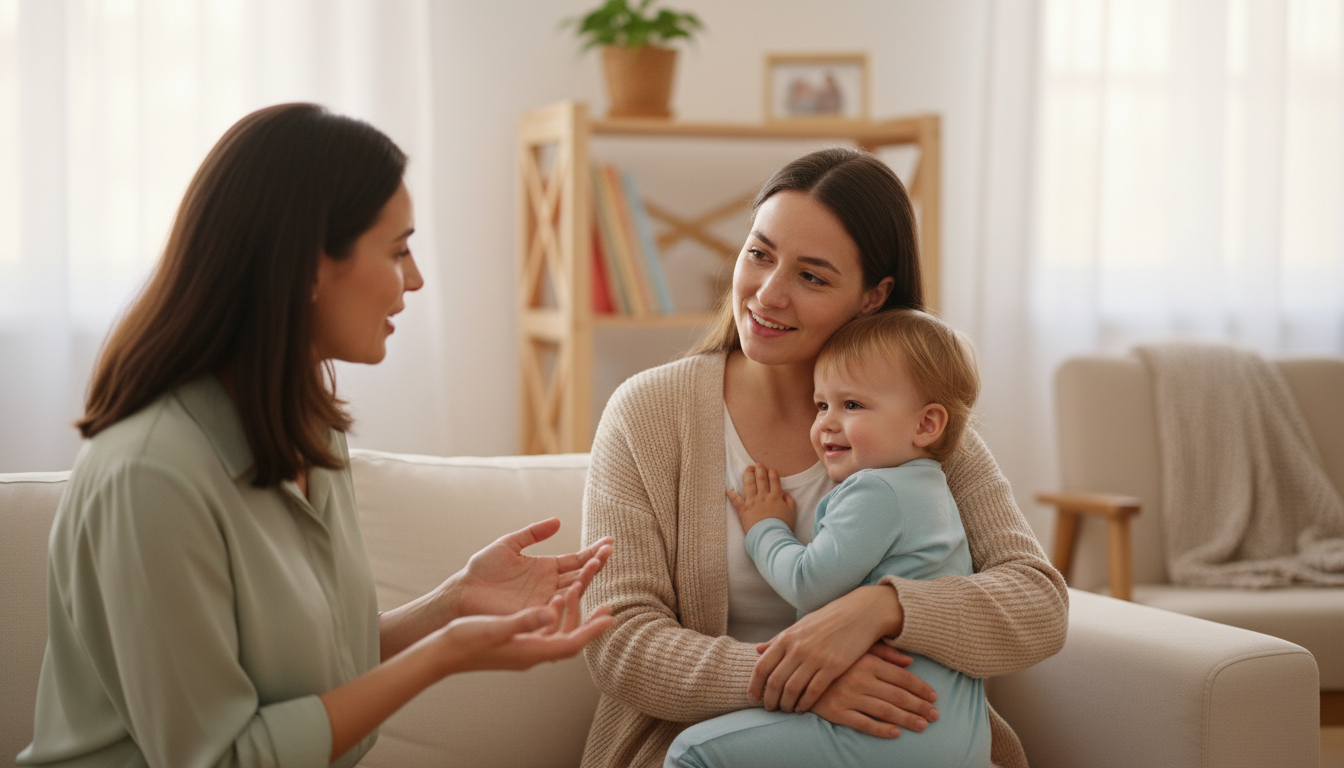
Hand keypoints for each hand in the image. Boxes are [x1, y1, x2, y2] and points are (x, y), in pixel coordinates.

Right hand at [432, 579, 614, 674]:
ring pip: (558, 635)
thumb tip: (550, 613)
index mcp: (530, 651)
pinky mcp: (515, 645)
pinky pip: (544, 632)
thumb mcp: (496, 627)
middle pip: (570, 640)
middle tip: (608, 606)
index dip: (593, 631)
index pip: (571, 644)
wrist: (442, 653)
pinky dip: (554, 616)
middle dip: (590, 623)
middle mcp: (531, 654)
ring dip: (571, 615)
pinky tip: (552, 599)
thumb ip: (524, 620)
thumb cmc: (465, 640)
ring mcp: (523, 651)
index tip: (611, 618)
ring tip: (578, 592)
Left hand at [450, 518, 613, 619]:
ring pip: (572, 589)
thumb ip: (533, 533)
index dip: (592, 551)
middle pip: (579, 574)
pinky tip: (578, 585)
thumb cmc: (482, 569)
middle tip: (610, 550)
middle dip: (595, 562)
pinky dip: (568, 598)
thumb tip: (558, 521)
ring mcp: (543, 600)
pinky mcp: (534, 614)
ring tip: (598, 562)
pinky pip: (557, 608)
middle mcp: (548, 585)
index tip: (609, 541)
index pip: (575, 559)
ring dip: (587, 577)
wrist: (463, 592)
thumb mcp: (509, 544)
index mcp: (545, 568)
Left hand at [727, 463, 796, 533]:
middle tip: (758, 464)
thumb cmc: (782, 527)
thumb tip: (785, 494)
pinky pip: (735, 500)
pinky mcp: (743, 509)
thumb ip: (789, 501)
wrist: (770, 537)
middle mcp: (763, 496)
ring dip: (748, 474)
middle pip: (761, 479)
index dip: (772, 473)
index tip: (770, 469)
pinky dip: (731, 494)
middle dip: (759, 469)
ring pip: (749, 484)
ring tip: (748, 469)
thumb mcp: (792, 513)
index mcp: (776, 497)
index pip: (774, 480)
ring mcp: (752, 502)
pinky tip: (728, 488)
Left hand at [749, 585, 904, 711]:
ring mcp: (815, 657)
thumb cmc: (828, 619)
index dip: (754, 686)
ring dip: (786, 704)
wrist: (859, 613)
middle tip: (770, 709)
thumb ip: (778, 640)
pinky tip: (803, 707)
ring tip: (786, 709)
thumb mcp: (800, 625)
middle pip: (775, 682)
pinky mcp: (833, 666)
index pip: (762, 667)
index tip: (753, 698)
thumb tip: (757, 650)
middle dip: (769, 700)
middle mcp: (797, 648)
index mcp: (786, 638)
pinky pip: (814, 691)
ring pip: (792, 689)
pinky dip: (805, 703)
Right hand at [809, 644, 939, 738]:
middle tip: (936, 715)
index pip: (901, 677)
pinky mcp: (837, 712)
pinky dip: (881, 730)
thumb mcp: (857, 649)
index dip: (920, 688)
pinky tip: (896, 733)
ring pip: (885, 711)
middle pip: (898, 696)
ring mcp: (848, 696)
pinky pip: (864, 723)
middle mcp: (860, 679)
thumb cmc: (832, 658)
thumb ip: (884, 652)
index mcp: (867, 662)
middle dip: (920, 706)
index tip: (934, 696)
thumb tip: (910, 660)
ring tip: (923, 725)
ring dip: (907, 719)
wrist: (797, 671)